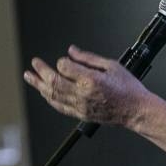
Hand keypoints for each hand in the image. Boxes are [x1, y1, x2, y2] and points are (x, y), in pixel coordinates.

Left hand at [23, 45, 150, 127]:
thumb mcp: (111, 66)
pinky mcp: (80, 114)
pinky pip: (59, 106)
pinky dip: (49, 98)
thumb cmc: (128, 88)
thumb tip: (72, 51)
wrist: (135, 110)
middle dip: (41, 71)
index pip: (65, 67)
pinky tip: (44, 92)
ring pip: (53, 95)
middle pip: (54, 82)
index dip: (62, 61)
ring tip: (30, 77)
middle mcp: (83, 94)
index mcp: (91, 80)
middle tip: (34, 63)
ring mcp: (80, 106)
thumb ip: (88, 58)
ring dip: (39, 85)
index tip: (64, 59)